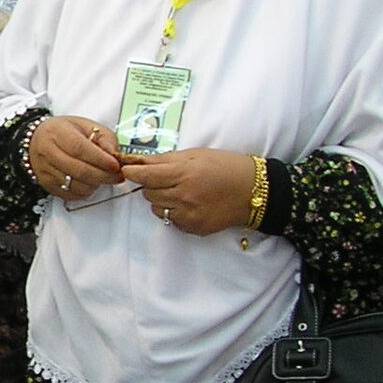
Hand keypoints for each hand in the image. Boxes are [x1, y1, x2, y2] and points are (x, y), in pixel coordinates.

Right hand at [27, 115, 122, 199]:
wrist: (36, 141)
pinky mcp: (47, 185)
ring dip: (95, 184)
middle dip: (103, 176)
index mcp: (57, 133)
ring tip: (102, 177)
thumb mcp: (85, 126)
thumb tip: (115, 154)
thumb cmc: (63, 132)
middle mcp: (47, 152)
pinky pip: (71, 195)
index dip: (100, 159)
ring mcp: (45, 171)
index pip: (80, 149)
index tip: (116, 165)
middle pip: (79, 170)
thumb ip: (104, 137)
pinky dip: (85, 191)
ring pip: (76, 186)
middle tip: (117, 176)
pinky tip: (89, 182)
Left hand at [121, 149, 258, 235]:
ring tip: (180, 190)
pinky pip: (171, 219)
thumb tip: (138, 160)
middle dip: (151, 184)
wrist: (254, 191)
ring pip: (156, 208)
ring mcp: (188, 215)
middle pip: (148, 193)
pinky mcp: (193, 227)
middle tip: (165, 178)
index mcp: (184, 174)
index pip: (145, 176)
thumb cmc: (226, 166)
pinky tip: (190, 203)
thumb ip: (165, 159)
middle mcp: (183, 196)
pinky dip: (174, 211)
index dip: (133, 172)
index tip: (128, 170)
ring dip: (161, 199)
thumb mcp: (196, 155)